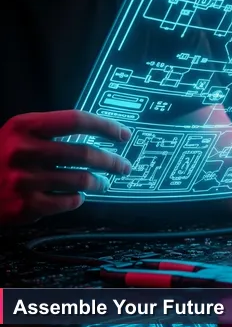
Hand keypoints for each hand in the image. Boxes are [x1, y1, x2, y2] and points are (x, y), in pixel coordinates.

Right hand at [0, 110, 131, 224]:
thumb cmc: (0, 159)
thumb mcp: (17, 135)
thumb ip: (51, 132)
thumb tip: (100, 134)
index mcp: (23, 127)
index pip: (76, 120)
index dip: (106, 126)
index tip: (124, 134)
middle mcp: (23, 151)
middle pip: (84, 153)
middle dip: (112, 161)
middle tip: (123, 166)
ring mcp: (24, 180)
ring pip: (81, 180)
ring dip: (99, 182)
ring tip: (103, 183)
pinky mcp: (25, 206)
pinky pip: (69, 202)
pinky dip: (78, 199)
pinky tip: (77, 197)